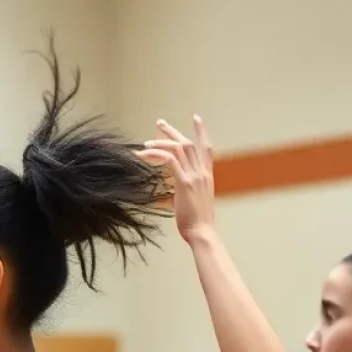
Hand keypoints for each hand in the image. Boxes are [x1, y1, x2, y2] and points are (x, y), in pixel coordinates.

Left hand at [138, 116, 215, 243]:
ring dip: (161, 142)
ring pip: (178, 148)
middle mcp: (202, 172)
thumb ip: (181, 195)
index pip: (206, 148)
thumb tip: (170, 197)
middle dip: (172, 131)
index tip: (195, 118)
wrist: (202, 232)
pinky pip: (170, 161)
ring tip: (146, 142)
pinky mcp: (184, 183)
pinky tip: (145, 153)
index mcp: (206, 176)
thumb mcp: (190, 204)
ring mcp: (194, 176)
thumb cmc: (196, 224)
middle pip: (188, 143)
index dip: (201, 132)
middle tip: (159, 123)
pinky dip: (157, 153)